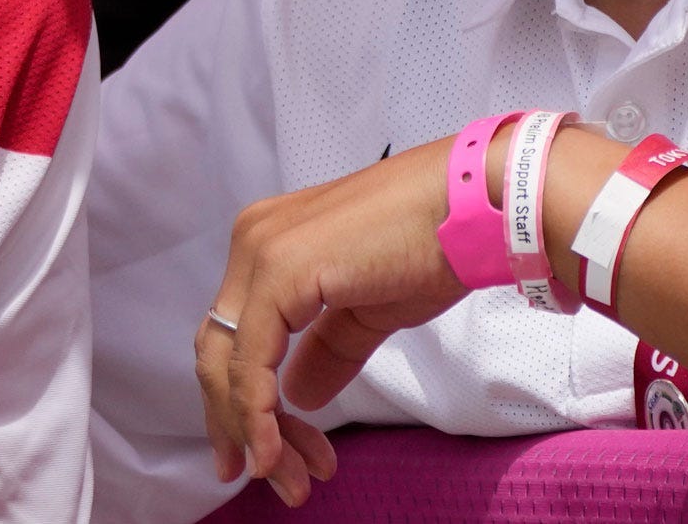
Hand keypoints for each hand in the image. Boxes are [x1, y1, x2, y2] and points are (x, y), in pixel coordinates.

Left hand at [197, 138, 468, 506]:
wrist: (470, 209)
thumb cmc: (430, 246)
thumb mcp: (366, 311)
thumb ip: (326, 349)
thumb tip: (297, 396)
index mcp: (267, 246)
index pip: (232, 336)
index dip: (239, 403)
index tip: (260, 458)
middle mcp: (252, 242)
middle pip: (217, 352)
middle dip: (239, 426)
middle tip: (272, 480)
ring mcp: (261, 252)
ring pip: (227, 361)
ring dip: (253, 431)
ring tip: (289, 479)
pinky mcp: (281, 270)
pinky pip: (251, 357)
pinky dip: (256, 412)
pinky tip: (273, 451)